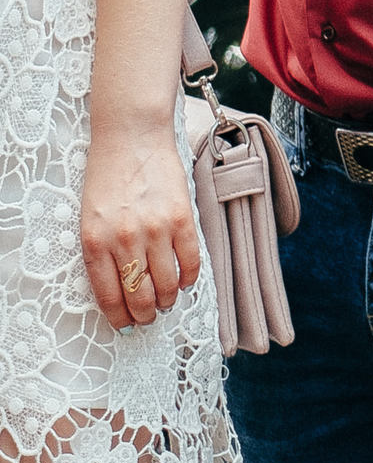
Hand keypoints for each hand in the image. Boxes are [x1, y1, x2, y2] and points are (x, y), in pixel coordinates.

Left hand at [80, 120, 202, 327]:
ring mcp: (154, 229)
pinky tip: (186, 280)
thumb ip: (104, 251)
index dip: (121, 317)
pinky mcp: (181, 217)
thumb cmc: (107, 176)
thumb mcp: (91, 218)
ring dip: (169, 299)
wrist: (130, 136)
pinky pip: (190, 259)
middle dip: (146, 313)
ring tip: (168, 300)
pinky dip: (190, 276)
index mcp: (95, 242)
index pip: (109, 295)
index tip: (127, 325)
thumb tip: (124, 285)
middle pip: (140, 294)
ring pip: (166, 283)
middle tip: (150, 318)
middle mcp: (124, 240)